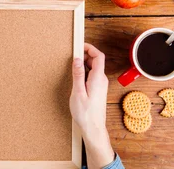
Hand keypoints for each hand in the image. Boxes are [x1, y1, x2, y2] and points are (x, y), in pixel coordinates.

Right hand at [70, 43, 114, 168]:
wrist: (93, 129)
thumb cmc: (86, 114)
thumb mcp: (78, 92)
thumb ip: (78, 75)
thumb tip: (77, 59)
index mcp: (98, 79)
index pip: (99, 56)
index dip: (90, 48)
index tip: (79, 45)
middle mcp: (101, 80)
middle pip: (96, 60)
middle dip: (84, 55)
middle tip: (72, 55)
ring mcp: (100, 85)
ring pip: (94, 68)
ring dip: (83, 64)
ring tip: (72, 66)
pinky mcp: (97, 90)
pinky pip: (92, 75)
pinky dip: (84, 72)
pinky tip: (76, 77)